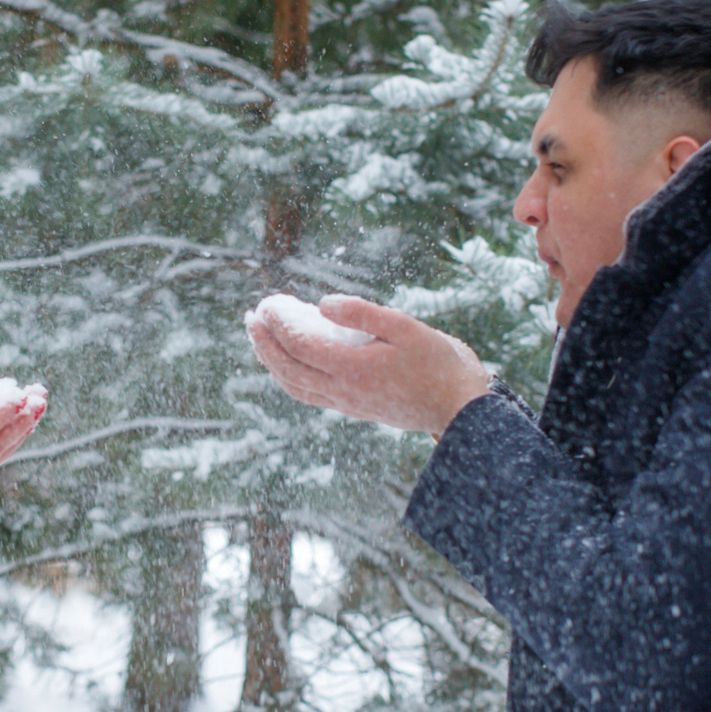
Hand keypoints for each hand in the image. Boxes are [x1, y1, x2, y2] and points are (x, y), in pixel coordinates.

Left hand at [247, 296, 492, 435]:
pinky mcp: (353, 409)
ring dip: (271, 361)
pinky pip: (309, 394)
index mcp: (353, 369)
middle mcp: (343, 391)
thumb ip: (362, 313)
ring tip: (260, 337)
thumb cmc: (439, 363)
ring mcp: (346, 403)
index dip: (278, 323)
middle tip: (250, 316)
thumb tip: (322, 303)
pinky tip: (290, 361)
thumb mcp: (405, 327)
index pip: (299, 345)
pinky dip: (290, 376)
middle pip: (287, 368)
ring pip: (294, 385)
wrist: (460, 409)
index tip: (267, 302)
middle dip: (264, 342)